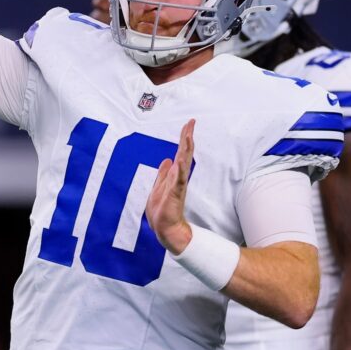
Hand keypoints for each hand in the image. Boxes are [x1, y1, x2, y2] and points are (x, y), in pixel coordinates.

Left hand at [146, 119, 194, 253]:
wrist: (164, 227)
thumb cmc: (162, 209)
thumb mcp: (159, 186)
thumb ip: (163, 173)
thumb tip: (167, 160)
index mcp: (174, 174)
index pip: (181, 152)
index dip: (184, 138)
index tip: (189, 124)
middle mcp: (178, 176)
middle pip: (184, 153)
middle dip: (187, 137)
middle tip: (191, 122)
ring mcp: (178, 184)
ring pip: (183, 163)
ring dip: (186, 149)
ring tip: (189, 136)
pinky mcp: (175, 193)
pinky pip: (179, 179)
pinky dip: (180, 169)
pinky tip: (181, 160)